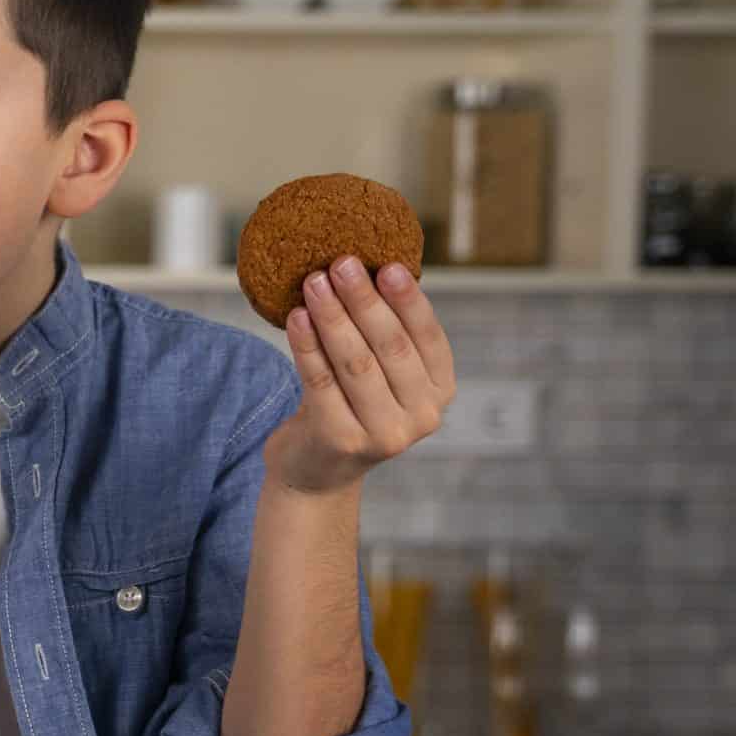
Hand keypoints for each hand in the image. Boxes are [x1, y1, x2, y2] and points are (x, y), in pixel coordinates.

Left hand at [264, 256, 457, 496]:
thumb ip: (385, 337)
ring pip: (354, 363)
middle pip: (390, 347)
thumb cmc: (350, 406)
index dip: (408, 300)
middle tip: (341, 263)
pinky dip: (306, 345)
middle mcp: (422, 416)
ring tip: (314, 282)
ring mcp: (383, 433)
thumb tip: (366, 269)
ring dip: (332, 317)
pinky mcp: (341, 440)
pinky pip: (320, 381)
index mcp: (440, 391)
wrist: (316, 471)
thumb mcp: (382, 376)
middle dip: (364, 301)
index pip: (428, 338)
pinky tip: (295, 318)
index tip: (387, 265)